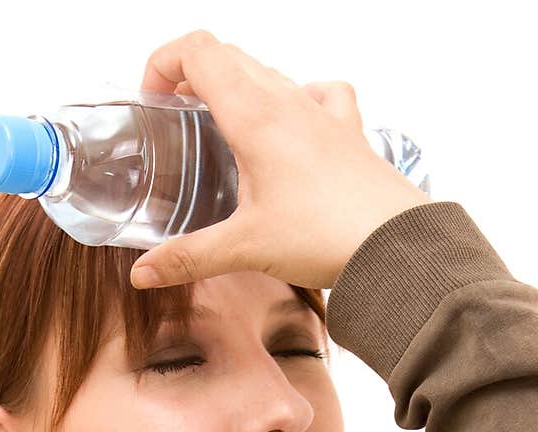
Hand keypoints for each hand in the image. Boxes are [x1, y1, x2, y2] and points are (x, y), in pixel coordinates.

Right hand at [130, 30, 431, 291]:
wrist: (394, 245)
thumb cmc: (325, 236)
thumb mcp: (245, 248)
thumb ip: (188, 257)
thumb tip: (143, 274)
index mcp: (254, 115)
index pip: (198, 51)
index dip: (164, 61)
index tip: (152, 98)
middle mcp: (287, 101)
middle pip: (229, 56)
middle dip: (193, 74)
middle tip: (176, 114)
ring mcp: (321, 111)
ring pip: (269, 72)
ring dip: (238, 85)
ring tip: (224, 125)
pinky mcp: (347, 130)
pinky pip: (320, 92)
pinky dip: (297, 97)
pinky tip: (292, 124)